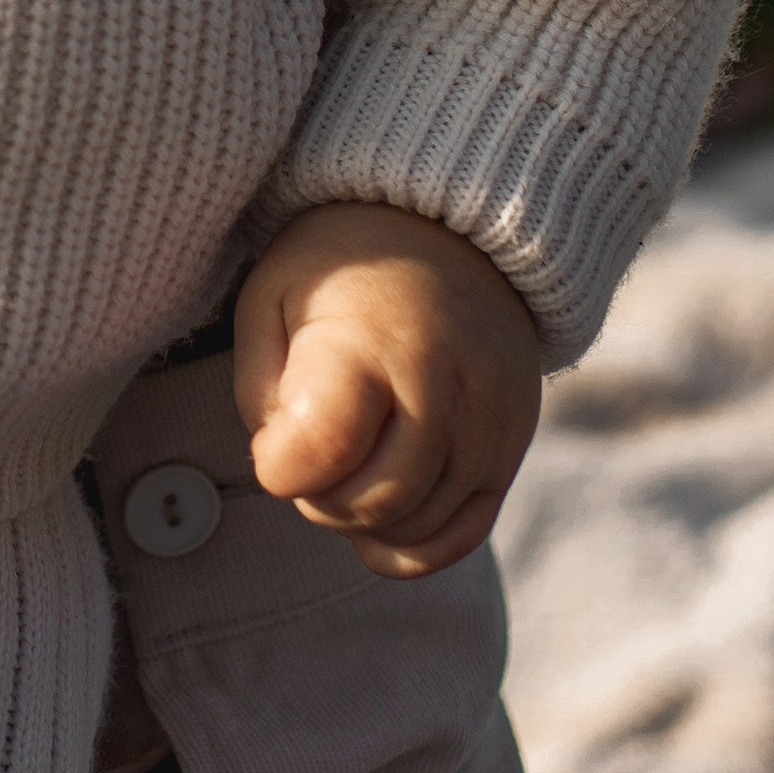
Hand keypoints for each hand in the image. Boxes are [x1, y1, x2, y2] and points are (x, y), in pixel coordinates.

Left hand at [236, 199, 541, 579]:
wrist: (451, 231)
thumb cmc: (342, 266)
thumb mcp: (271, 295)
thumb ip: (260, 390)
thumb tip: (286, 473)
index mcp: (373, 340)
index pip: (320, 450)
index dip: (277, 464)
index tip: (273, 441)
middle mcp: (444, 388)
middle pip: (366, 502)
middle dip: (316, 494)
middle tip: (307, 449)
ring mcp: (488, 426)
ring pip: (410, 528)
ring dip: (359, 516)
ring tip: (345, 460)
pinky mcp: (513, 451)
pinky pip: (459, 537)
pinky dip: (409, 541)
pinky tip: (382, 506)